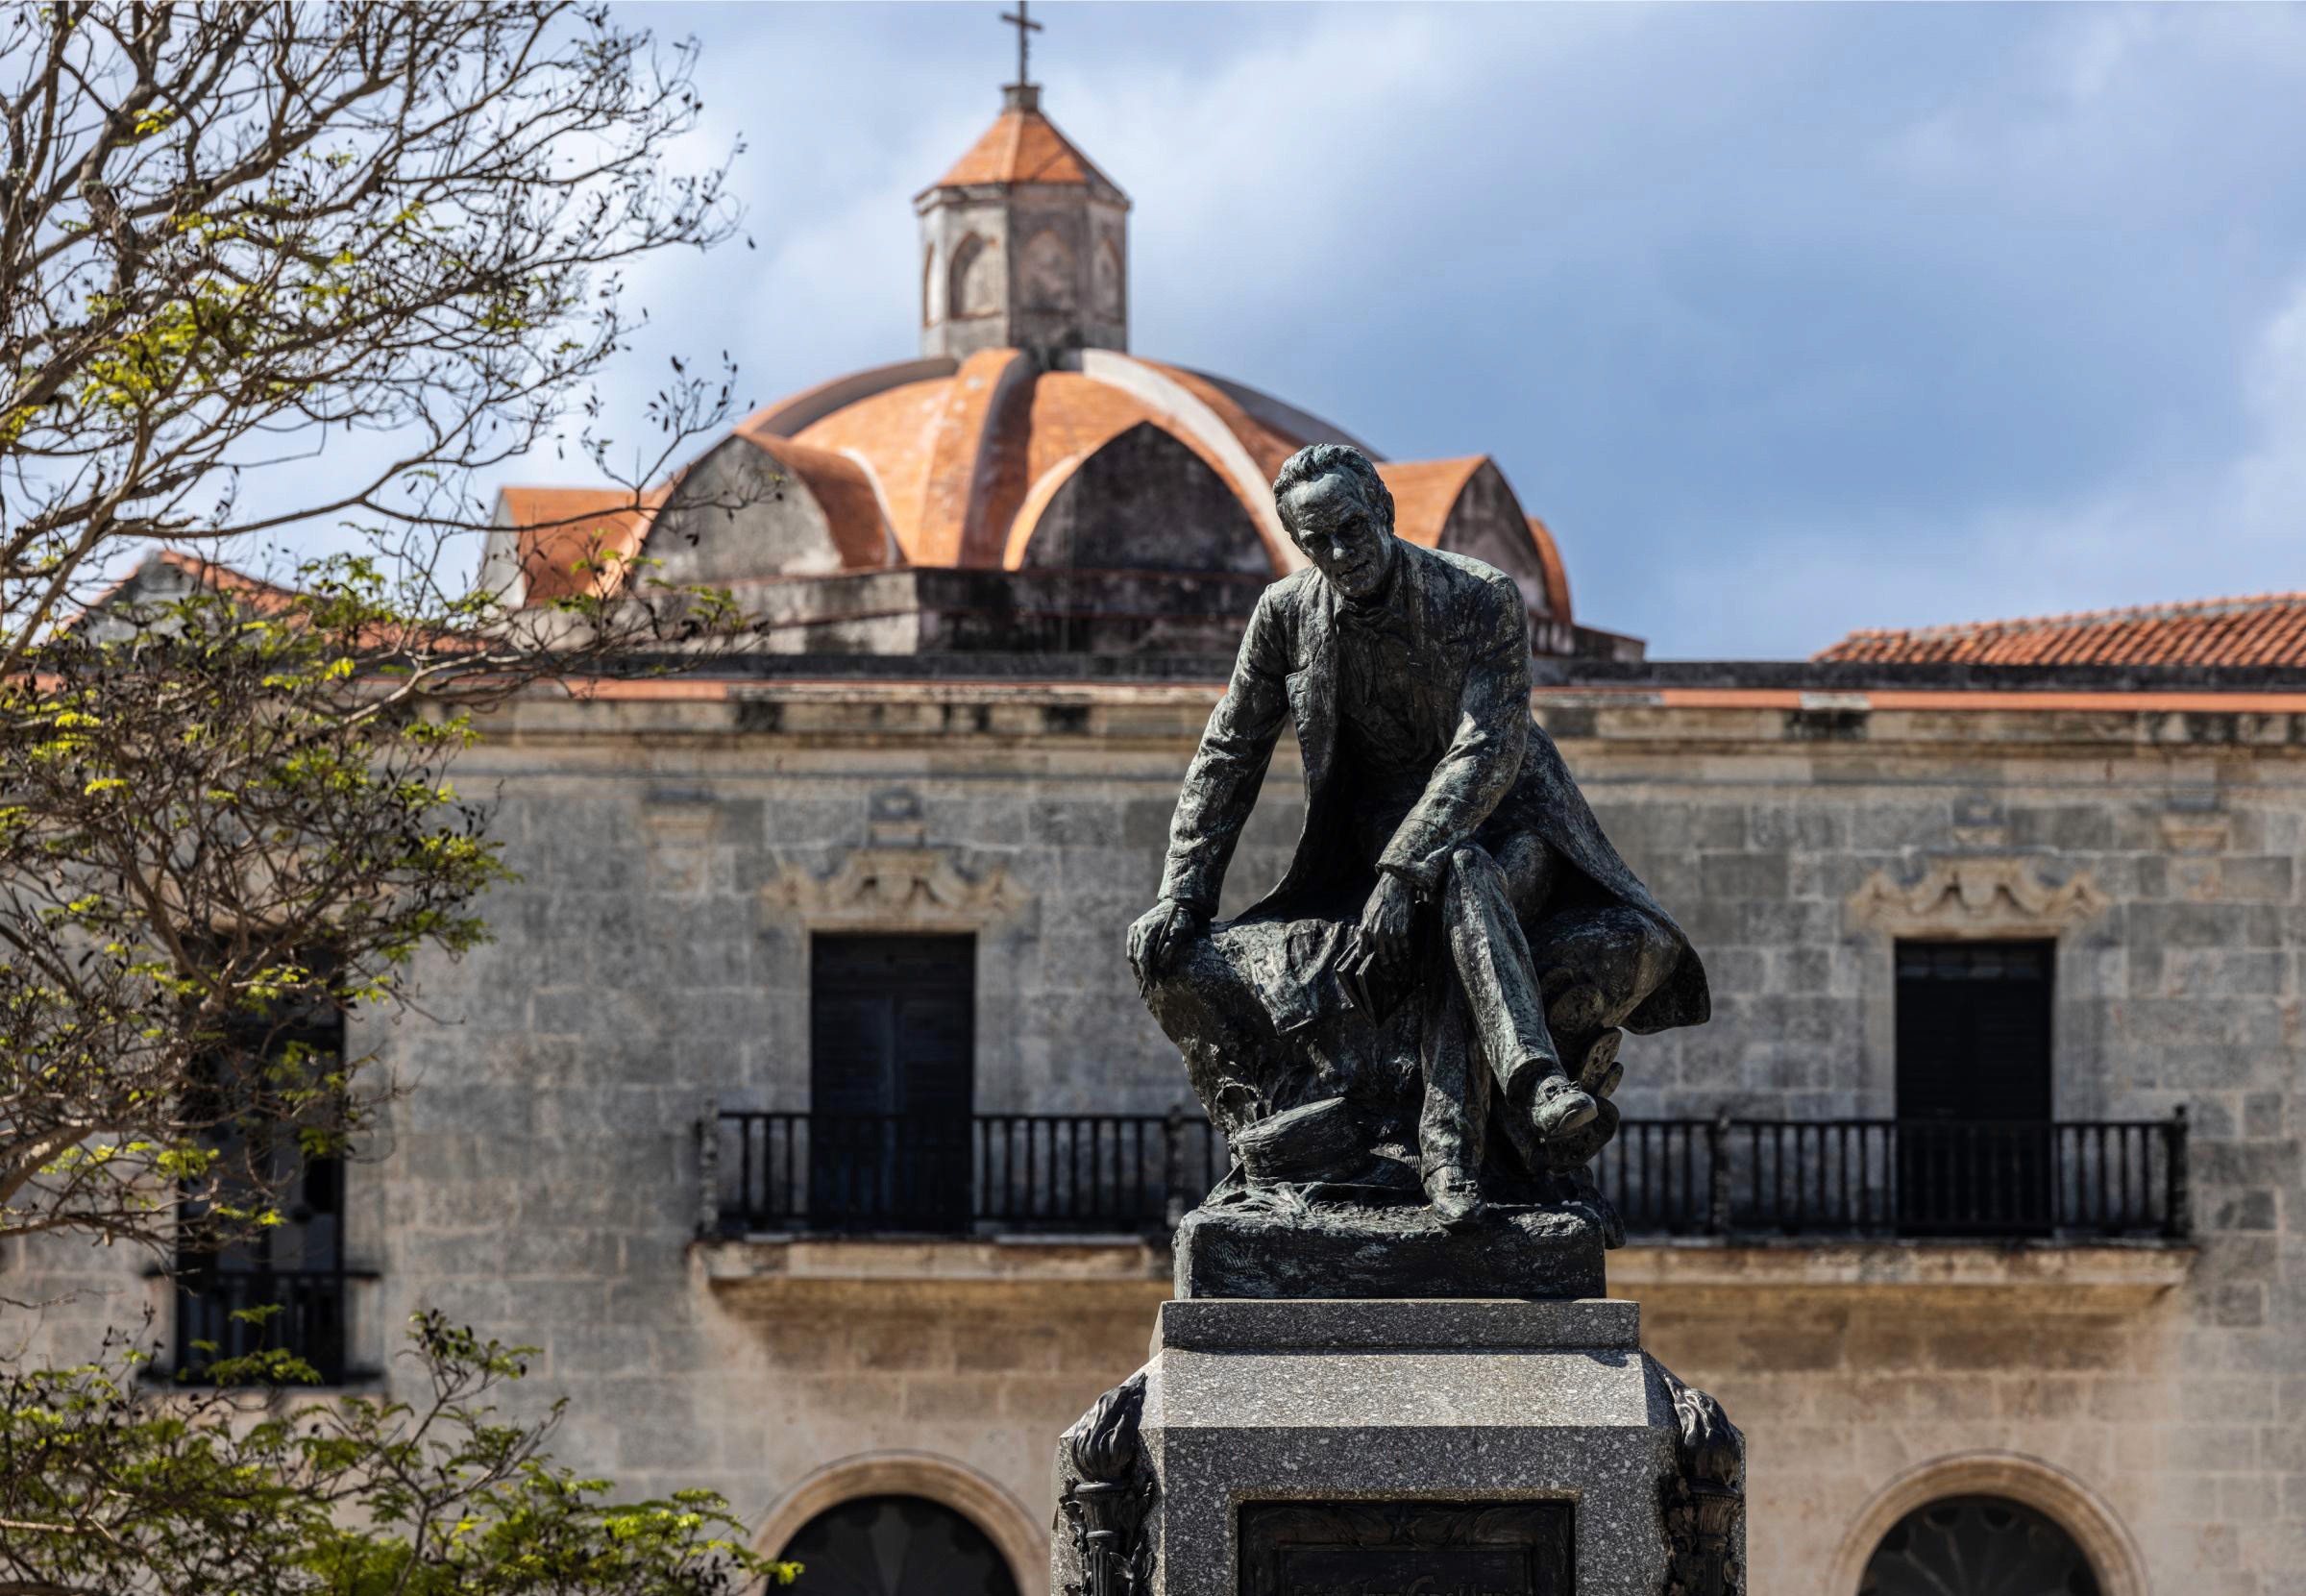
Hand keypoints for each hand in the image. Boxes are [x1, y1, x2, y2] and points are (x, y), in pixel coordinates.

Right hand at [1128, 898, 1205, 978]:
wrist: (1178, 904)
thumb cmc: (1183, 919)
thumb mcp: (1181, 932)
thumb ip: (1171, 947)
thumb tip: (1160, 963)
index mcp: (1148, 929)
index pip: (1142, 957)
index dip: (1147, 973)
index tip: (1153, 984)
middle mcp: (1138, 928)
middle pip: (1135, 957)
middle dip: (1143, 973)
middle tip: (1153, 985)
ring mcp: (1134, 928)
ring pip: (1131, 953)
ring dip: (1138, 967)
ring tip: (1148, 977)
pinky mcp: (1134, 928)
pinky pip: (1132, 947)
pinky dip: (1136, 958)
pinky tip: (1145, 967)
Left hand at [1339, 870, 1416, 1010]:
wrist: (1395, 885)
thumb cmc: (1379, 898)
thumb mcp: (1366, 912)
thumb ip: (1364, 929)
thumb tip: (1361, 944)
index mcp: (1366, 929)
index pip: (1367, 952)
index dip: (1371, 962)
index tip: (1375, 969)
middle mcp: (1377, 934)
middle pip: (1382, 956)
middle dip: (1387, 966)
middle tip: (1391, 974)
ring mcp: (1390, 933)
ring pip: (1394, 954)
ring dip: (1398, 962)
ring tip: (1400, 967)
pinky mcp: (1402, 931)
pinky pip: (1405, 947)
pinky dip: (1406, 953)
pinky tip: (1407, 955)